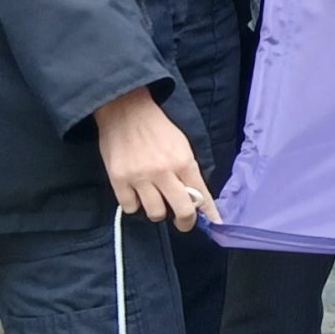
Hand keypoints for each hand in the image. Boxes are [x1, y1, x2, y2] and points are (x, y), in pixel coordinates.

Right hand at [93, 88, 218, 230]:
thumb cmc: (157, 128)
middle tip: (183, 222)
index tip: (215, 222)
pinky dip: (135, 204)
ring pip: (155, 213)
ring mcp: (140, 178)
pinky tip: (136, 194)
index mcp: (183, 160)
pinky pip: (130, 208)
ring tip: (156, 200)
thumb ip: (188, 170)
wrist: (126, 111)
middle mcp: (163, 172)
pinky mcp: (119, 181)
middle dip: (185, 221)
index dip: (209, 211)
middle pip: (181, 211)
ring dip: (158, 211)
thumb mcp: (181, 144)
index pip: (201, 193)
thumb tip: (196, 196)